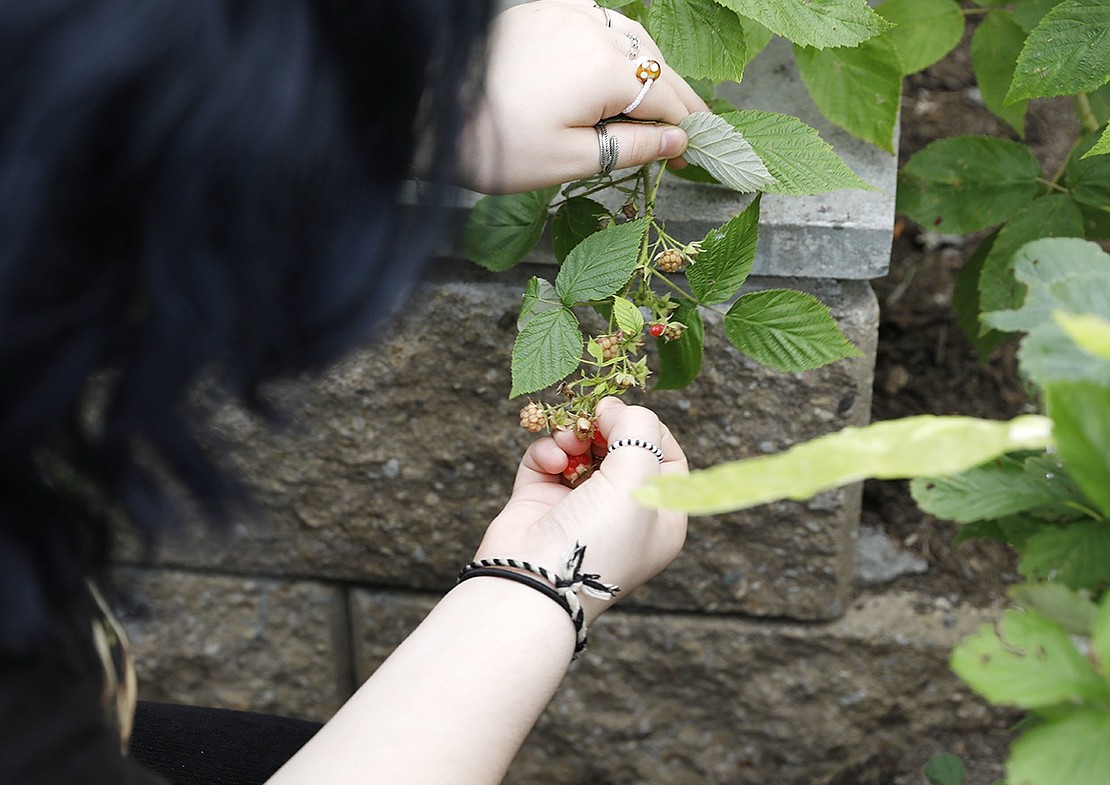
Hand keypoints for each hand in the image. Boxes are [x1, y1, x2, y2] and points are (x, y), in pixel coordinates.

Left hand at [457, 0, 708, 193]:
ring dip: (646, 69)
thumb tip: (679, 141)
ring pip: (627, 37)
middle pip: (652, 64)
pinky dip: (613, 44)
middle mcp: (594, 29)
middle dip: (672, 97)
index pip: (667, 98)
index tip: (692, 155)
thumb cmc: (494, 144)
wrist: (424, 107)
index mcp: (607, 69)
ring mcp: (566, 12)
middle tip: (688, 129)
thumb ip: (630, 148)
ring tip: (655, 102)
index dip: (685, 128)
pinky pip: (596, 20)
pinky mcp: (542, 9)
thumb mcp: (569, 160)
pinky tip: (613, 64)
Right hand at [474, 397, 687, 622]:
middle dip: (607, 428)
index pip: (669, 458)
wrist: (535, 580)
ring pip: (582, 449)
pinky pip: (548, 460)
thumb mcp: (639, 480)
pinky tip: (551, 461)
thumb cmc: (600, 538)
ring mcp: (580, 506)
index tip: (628, 417)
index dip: (651, 431)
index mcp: (660, 517)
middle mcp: (623, 512)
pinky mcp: (541, 501)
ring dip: (575, 435)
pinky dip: (549, 452)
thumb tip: (612, 408)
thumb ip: (637, 430)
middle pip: (623, 448)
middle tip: (593, 418)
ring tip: (570, 441)